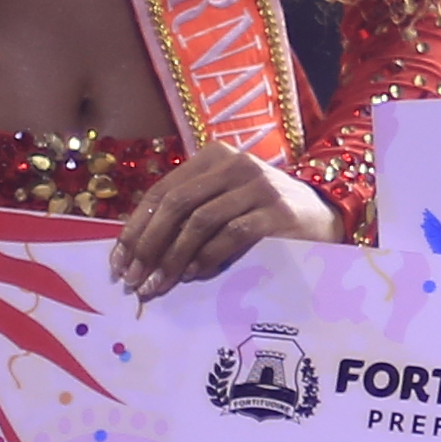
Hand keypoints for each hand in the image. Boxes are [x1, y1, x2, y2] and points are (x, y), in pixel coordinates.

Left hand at [112, 146, 338, 299]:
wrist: (322, 218)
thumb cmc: (262, 214)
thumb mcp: (222, 202)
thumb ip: (187, 214)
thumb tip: (136, 252)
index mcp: (213, 157)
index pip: (162, 190)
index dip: (136, 228)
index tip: (118, 262)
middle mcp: (235, 164)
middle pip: (176, 203)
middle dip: (148, 245)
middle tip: (134, 278)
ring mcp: (259, 186)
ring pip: (200, 220)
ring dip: (173, 257)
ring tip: (159, 284)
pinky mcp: (279, 212)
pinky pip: (233, 234)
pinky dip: (208, 257)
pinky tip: (194, 275)